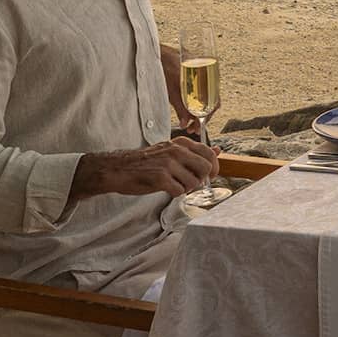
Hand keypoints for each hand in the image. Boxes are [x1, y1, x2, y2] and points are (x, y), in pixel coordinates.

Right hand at [73, 137, 218, 200]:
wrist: (119, 169)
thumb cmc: (147, 162)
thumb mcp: (171, 151)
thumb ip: (194, 152)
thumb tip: (218, 151)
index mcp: (181, 143)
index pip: (209, 153)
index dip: (213, 168)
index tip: (208, 176)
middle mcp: (176, 150)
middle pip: (205, 168)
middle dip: (201, 180)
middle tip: (190, 183)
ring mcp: (168, 164)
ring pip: (193, 182)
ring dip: (186, 188)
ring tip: (174, 185)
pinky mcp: (160, 178)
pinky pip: (179, 191)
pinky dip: (175, 193)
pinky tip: (166, 189)